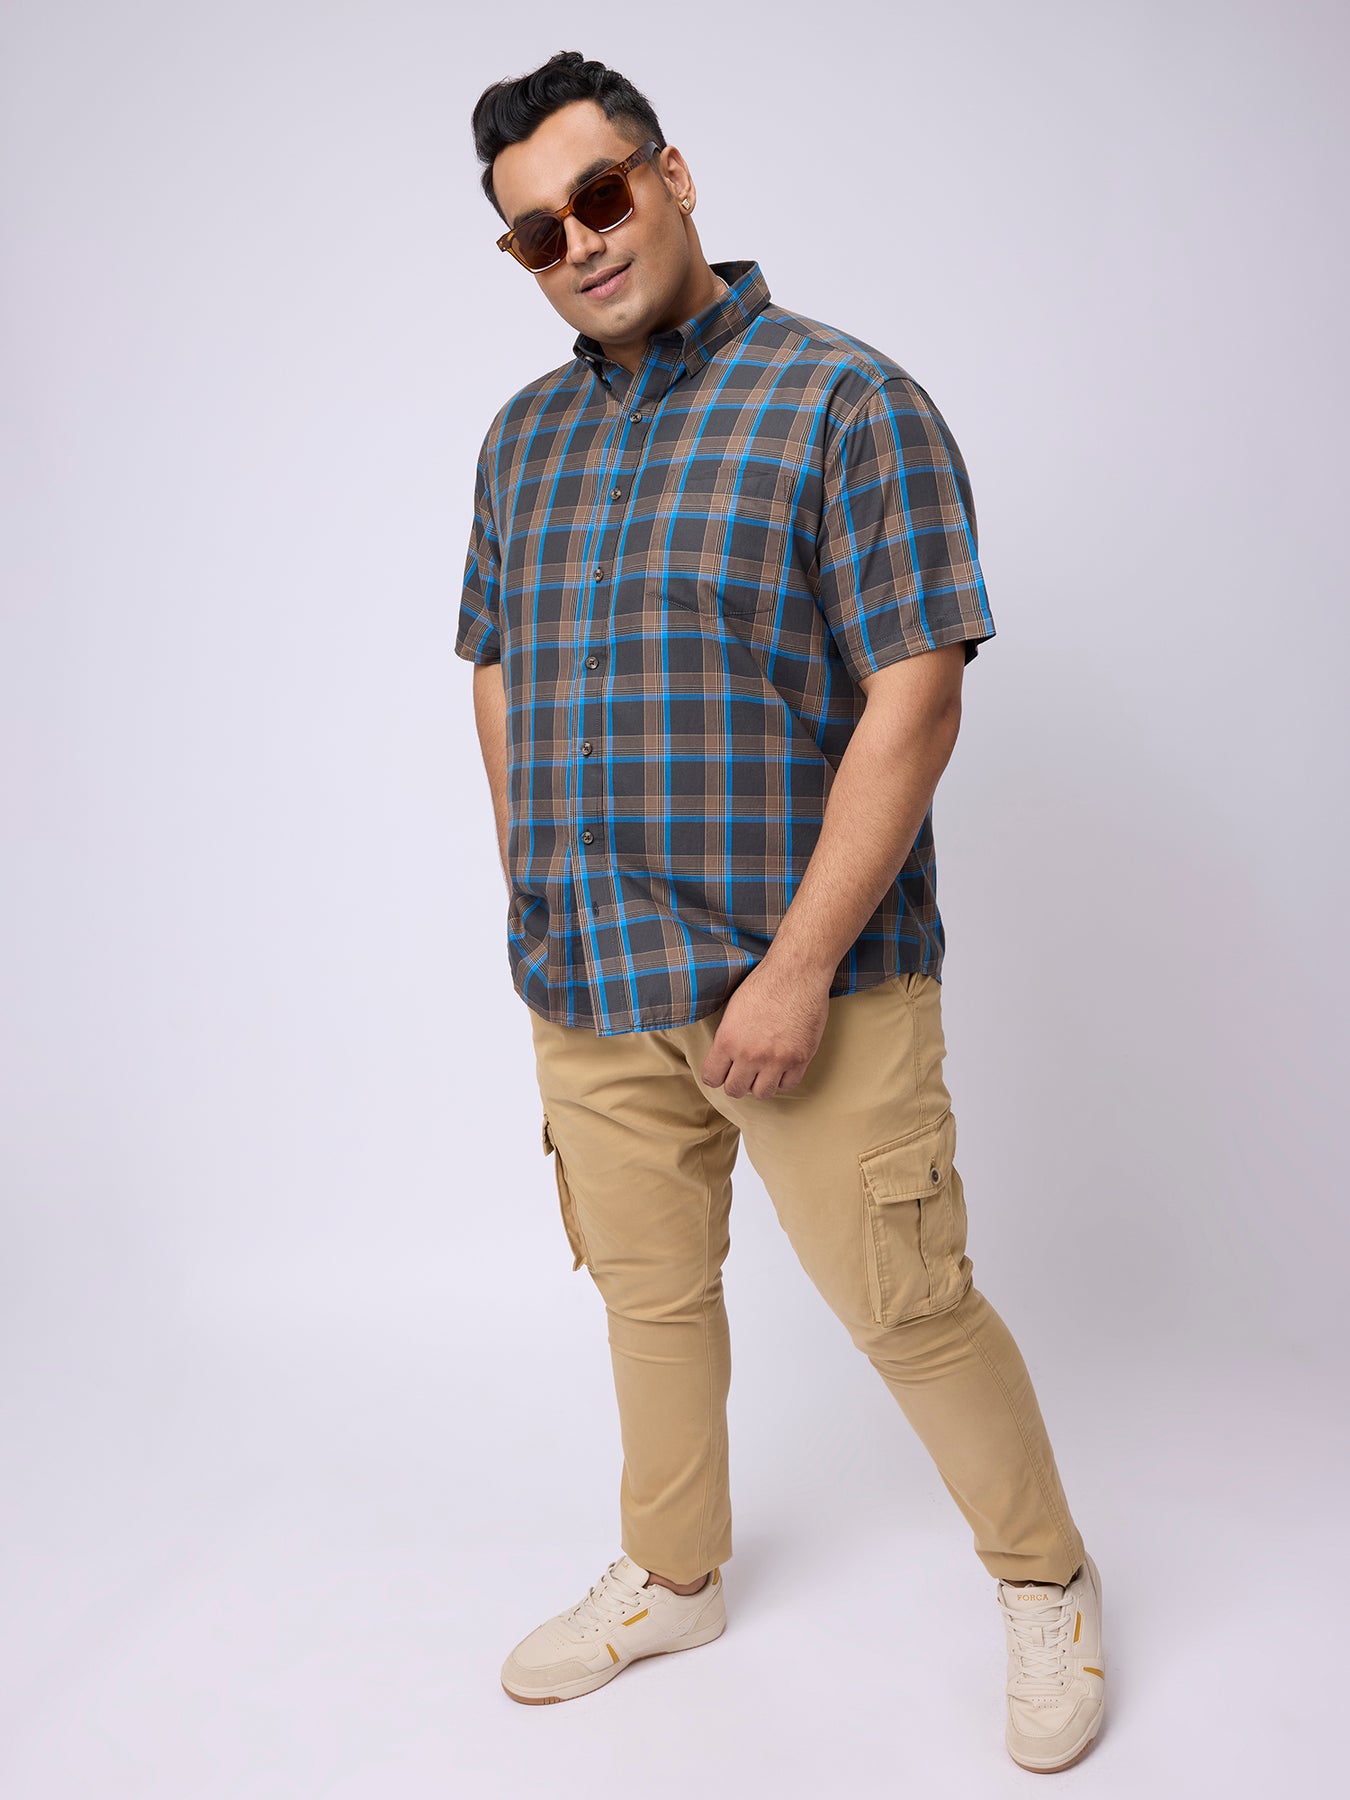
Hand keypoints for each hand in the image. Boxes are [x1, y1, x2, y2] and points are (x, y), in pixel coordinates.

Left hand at [700, 957, 832, 1099]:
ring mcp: (777, 1059)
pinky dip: (784, 1079)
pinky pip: (788, 1085)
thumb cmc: (764, 983)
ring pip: (762, 1093)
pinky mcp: (800, 1058)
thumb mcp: (732, 1009)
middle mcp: (750, 1055)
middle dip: (737, 1082)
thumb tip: (724, 1059)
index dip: (716, 1076)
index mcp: (728, 1041)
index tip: (722, 1072)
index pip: (711, 1078)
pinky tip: (782, 1066)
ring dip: (761, 1084)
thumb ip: (727, 1038)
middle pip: (735, 1090)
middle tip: (743, 1072)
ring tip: (763, 1070)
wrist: (796, 973)